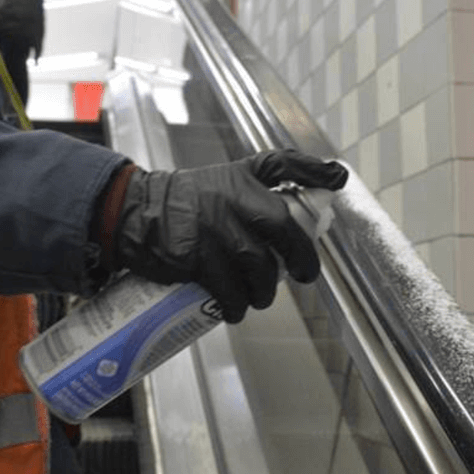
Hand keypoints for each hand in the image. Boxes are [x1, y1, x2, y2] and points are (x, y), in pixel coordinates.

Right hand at [115, 150, 347, 322]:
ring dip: (263, 291)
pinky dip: (236, 306)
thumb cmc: (188, 200)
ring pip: (258, 269)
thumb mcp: (231, 177)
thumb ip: (275, 174)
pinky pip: (229, 292)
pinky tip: (233, 307)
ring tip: (257, 296)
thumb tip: (333, 175)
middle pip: (282, 231)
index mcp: (243, 178)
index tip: (337, 184)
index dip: (313, 171)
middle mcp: (233, 200)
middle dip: (300, 260)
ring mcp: (215, 229)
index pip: (282, 165)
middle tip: (301, 275)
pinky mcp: (197, 257)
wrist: (136, 214)